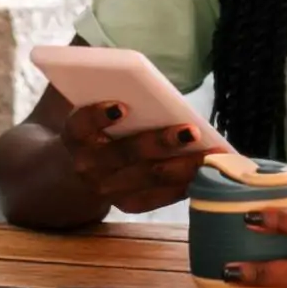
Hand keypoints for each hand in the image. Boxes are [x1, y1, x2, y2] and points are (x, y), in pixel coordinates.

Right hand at [60, 103, 228, 215]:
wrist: (75, 170)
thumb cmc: (97, 128)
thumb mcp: (94, 111)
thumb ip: (113, 96)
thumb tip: (149, 83)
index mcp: (75, 135)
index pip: (81, 124)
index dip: (98, 116)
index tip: (123, 106)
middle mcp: (87, 165)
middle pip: (125, 153)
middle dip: (161, 142)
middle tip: (191, 130)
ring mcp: (107, 189)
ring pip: (148, 177)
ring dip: (183, 164)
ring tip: (212, 152)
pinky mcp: (126, 205)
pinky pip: (158, 197)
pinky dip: (183, 184)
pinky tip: (206, 171)